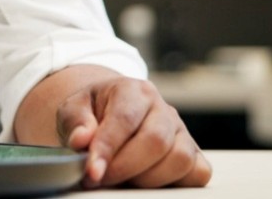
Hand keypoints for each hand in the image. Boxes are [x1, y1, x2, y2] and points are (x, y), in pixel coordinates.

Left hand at [56, 77, 210, 187]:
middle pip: (156, 141)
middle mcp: (162, 108)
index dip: (108, 148)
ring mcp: (181, 130)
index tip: (92, 172)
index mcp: (133, 90)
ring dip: (147, 178)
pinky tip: (146, 179)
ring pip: (180, 159)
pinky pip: (198, 172)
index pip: (125, 119)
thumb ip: (75, 121)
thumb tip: (81, 140)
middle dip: (125, 167)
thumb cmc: (92, 113)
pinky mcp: (194, 152)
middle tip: (100, 179)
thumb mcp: (73, 110)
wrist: (108, 113)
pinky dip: (175, 182)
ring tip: (122, 178)